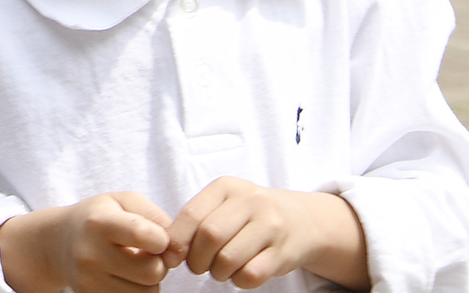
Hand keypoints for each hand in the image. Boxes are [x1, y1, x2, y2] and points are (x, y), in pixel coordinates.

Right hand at [0, 192, 175, 292]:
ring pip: (148, 292)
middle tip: (145, 252)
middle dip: (158, 262)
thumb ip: (155, 216)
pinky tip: (123, 276)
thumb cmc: (99, 217)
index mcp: (98, 222)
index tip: (155, 236)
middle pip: (153, 271)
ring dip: (149, 280)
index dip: (163, 239)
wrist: (58, 241)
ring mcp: (88, 281)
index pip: (146, 236)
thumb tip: (176, 252)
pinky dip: (137, 291)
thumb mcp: (122, 201)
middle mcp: (90, 254)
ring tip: (132, 264)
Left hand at [167, 179, 366, 287]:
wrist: (301, 220)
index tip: (172, 257)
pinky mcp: (284, 252)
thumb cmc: (247, 216)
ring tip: (219, 270)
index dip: (177, 240)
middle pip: (210, 236)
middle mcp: (250, 201)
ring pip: (229, 258)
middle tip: (198, 267)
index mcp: (226, 187)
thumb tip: (167, 253)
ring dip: (217, 272)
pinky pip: (251, 274)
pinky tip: (239, 275)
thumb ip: (195, 222)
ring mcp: (271, 226)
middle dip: (196, 259)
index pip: (192, 214)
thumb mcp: (222, 206)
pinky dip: (238, 281)